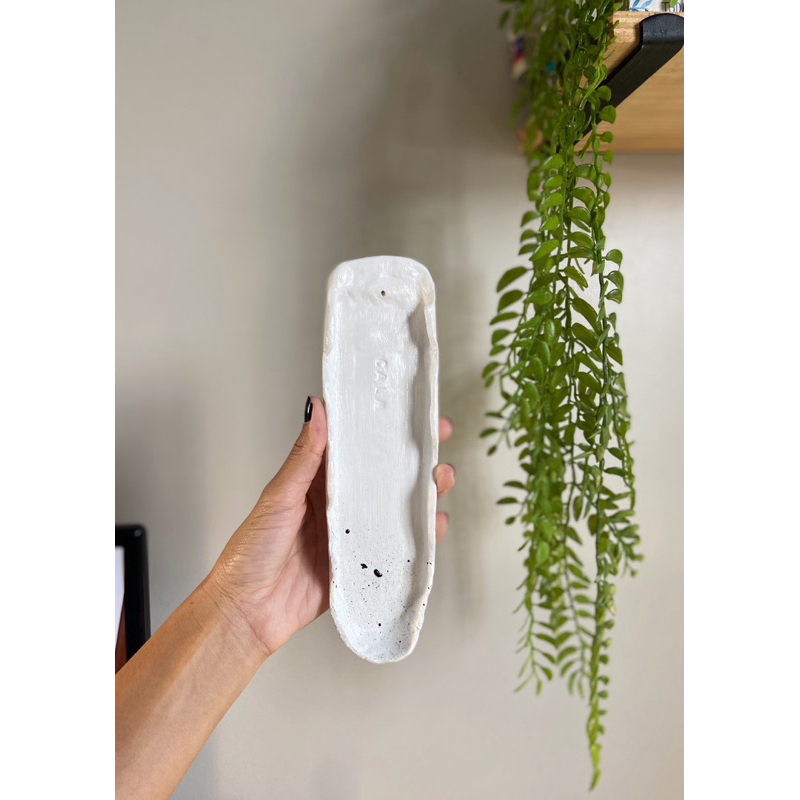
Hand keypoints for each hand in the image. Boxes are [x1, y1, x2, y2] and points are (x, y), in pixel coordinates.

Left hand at [210, 397, 455, 656]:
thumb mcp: (278, 497)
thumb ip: (303, 458)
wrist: (246, 612)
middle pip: (383, 478)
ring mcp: (351, 538)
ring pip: (395, 511)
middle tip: (437, 438)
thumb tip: (317, 410)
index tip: (407, 411)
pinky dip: (418, 539)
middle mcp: (337, 507)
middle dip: (413, 459)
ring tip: (442, 480)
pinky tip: (434, 527)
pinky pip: (395, 551)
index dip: (381, 430)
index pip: (355, 449)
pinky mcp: (359, 568)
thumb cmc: (251, 552)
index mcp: (316, 484)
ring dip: (421, 495)